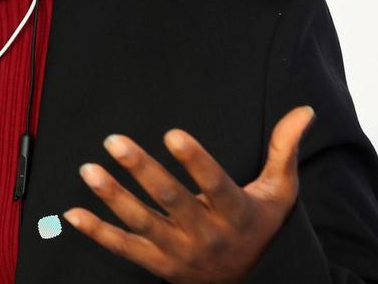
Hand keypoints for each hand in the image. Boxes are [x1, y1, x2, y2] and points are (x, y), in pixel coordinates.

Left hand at [63, 106, 314, 283]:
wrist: (246, 282)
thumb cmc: (258, 224)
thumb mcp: (278, 192)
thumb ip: (284, 151)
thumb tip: (304, 110)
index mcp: (235, 213)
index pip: (214, 184)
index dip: (195, 161)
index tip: (172, 133)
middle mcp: (206, 234)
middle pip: (170, 200)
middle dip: (141, 170)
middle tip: (114, 141)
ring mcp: (178, 252)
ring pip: (142, 223)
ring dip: (112, 197)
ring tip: (89, 170)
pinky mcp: (157, 264)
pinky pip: (123, 248)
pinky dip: (97, 231)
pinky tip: (73, 212)